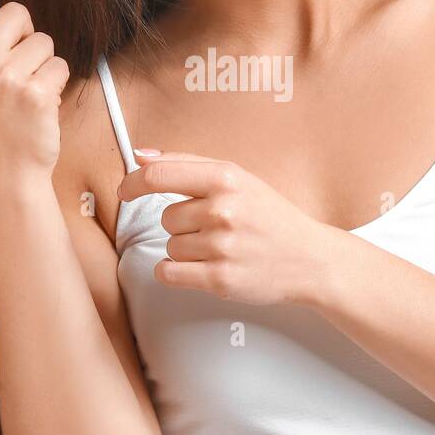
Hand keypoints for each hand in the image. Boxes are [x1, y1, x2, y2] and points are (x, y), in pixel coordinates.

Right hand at [0, 0, 69, 183]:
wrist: (3, 174)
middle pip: (14, 13)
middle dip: (25, 33)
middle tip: (19, 66)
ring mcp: (4, 79)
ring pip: (42, 40)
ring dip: (43, 62)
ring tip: (28, 92)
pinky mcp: (35, 92)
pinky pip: (58, 64)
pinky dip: (56, 81)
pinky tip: (41, 104)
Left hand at [116, 152, 332, 305]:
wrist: (309, 258)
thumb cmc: (271, 217)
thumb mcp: (238, 178)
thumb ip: (188, 164)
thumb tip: (141, 155)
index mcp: (226, 178)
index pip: (159, 175)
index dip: (133, 183)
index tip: (125, 191)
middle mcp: (223, 210)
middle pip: (166, 218)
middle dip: (184, 225)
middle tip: (217, 228)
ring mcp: (222, 246)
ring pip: (170, 247)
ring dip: (187, 250)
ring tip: (221, 248)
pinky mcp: (219, 279)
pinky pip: (169, 273)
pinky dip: (176, 272)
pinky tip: (203, 267)